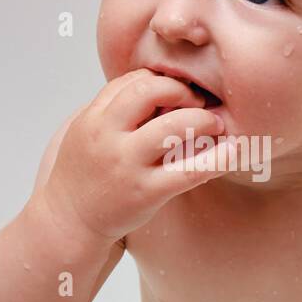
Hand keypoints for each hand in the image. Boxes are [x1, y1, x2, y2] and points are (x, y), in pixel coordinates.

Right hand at [43, 69, 225, 242]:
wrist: (68, 222)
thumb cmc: (85, 175)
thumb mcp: (86, 133)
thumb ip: (114, 110)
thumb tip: (156, 87)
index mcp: (94, 119)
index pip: (131, 80)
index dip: (160, 79)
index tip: (176, 90)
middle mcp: (108, 137)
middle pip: (150, 91)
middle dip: (181, 90)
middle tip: (198, 101)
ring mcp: (127, 165)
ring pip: (174, 127)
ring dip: (202, 119)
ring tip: (215, 125)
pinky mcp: (146, 192)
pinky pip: (189, 170)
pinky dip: (216, 159)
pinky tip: (233, 152)